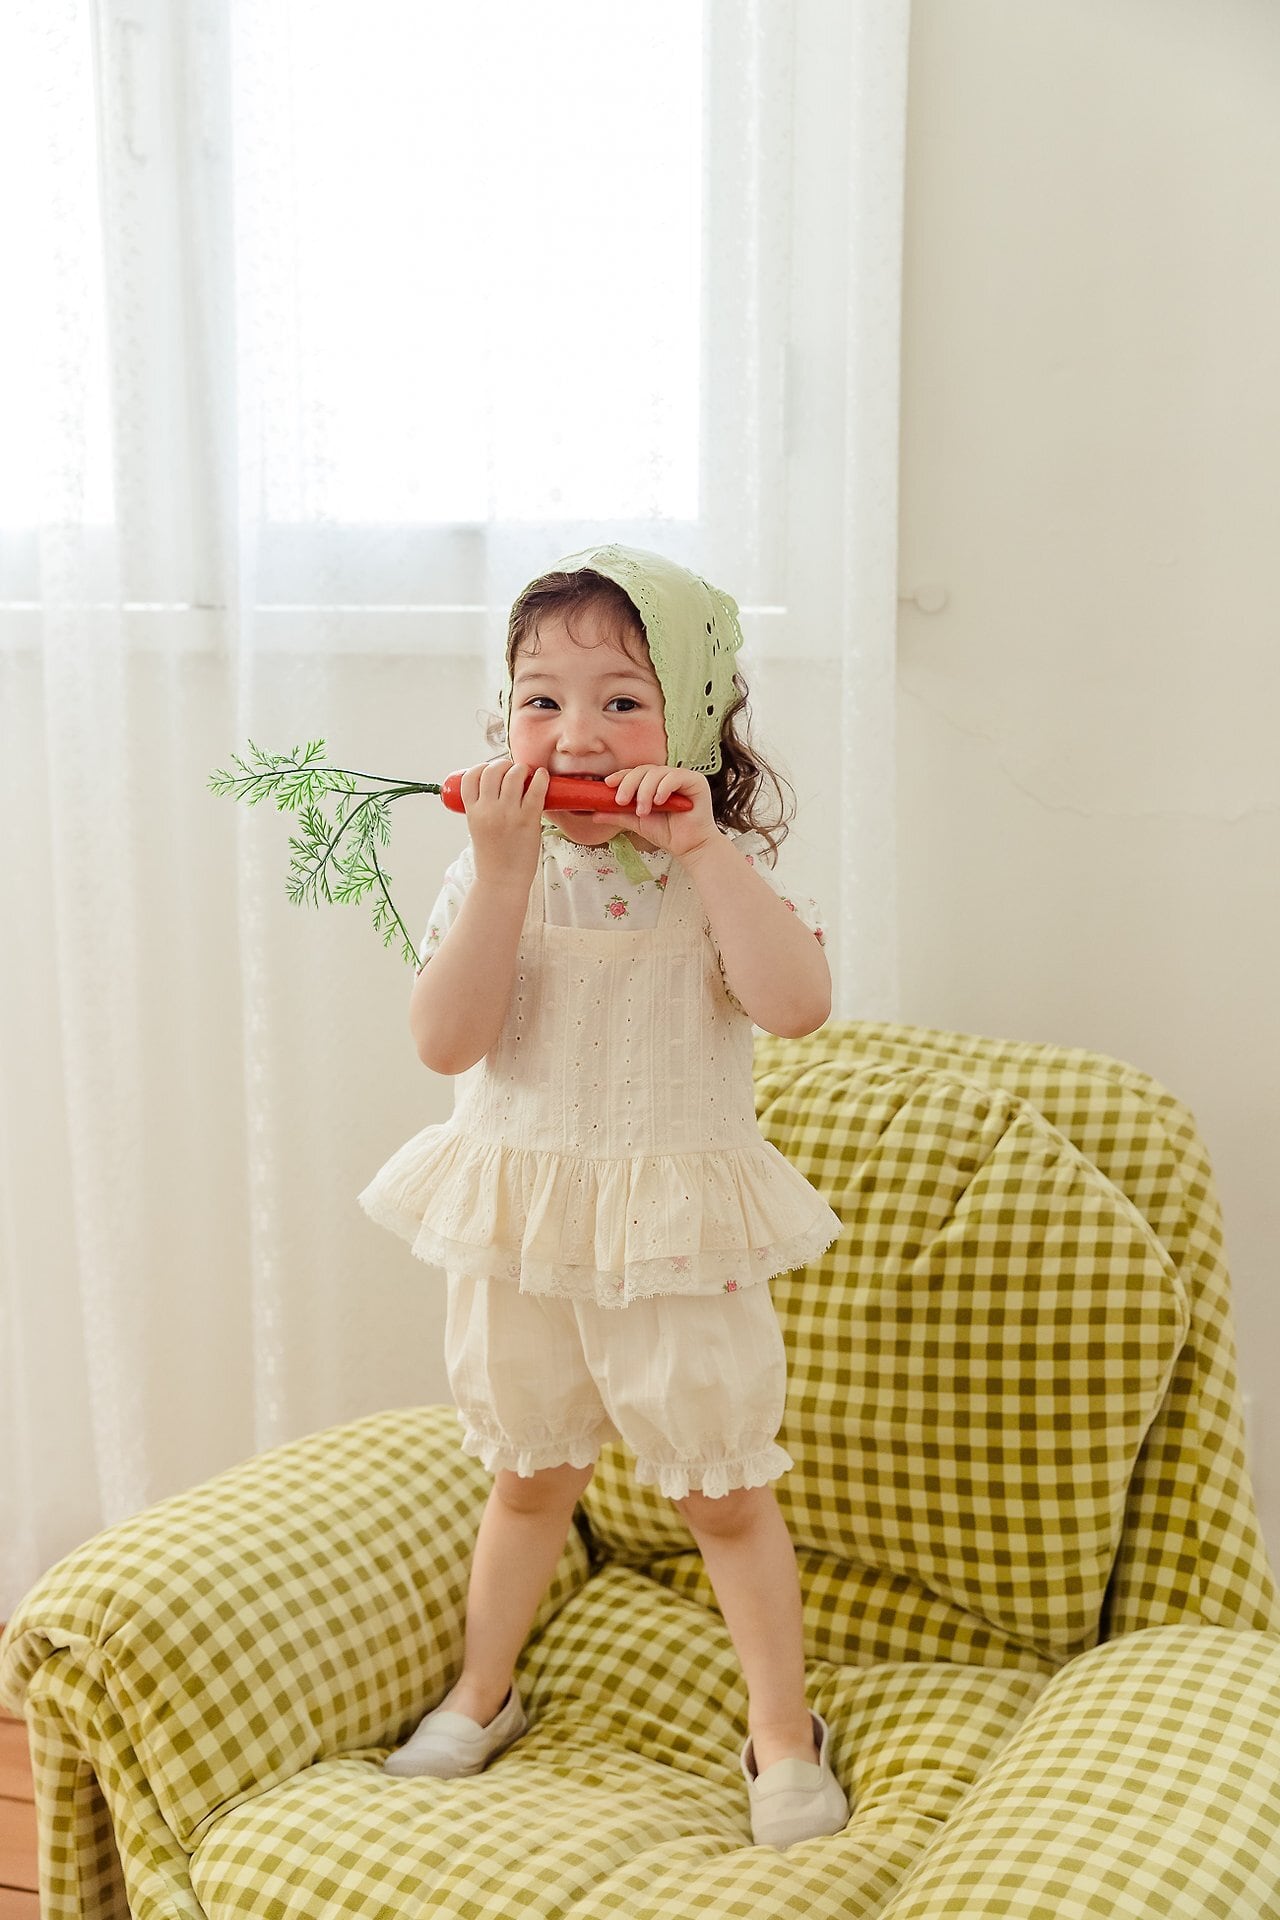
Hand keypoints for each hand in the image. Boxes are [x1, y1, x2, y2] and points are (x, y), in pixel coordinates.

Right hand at [457, 758, 548, 892]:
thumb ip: (483, 809)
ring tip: (527, 773)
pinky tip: (543, 776)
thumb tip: (497, 789)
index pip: (470, 778)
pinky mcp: (528, 819)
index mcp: (472, 812)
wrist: (502, 881)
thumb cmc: (493, 857)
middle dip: (503, 764)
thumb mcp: (477, 829)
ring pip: (514, 775)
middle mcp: (488, 810)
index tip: (490, 769)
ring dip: (521, 769)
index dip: (481, 768)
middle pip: (492, 771)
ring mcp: (508, 814)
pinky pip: (536, 790)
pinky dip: (541, 778)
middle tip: (512, 770)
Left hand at [600, 765, 718, 861]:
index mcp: (655, 782)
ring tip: (642, 811)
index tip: (608, 784)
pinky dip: (663, 788)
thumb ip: (617, 815)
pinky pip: (675, 777)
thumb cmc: (667, 833)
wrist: (689, 848)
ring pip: (657, 772)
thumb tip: (594, 813)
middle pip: (644, 770)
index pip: (635, 773)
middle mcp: (668, 776)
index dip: (621, 776)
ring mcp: (682, 777)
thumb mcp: (636, 822)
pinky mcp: (696, 781)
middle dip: (629, 784)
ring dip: (645, 790)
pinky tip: (658, 801)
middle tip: (621, 801)